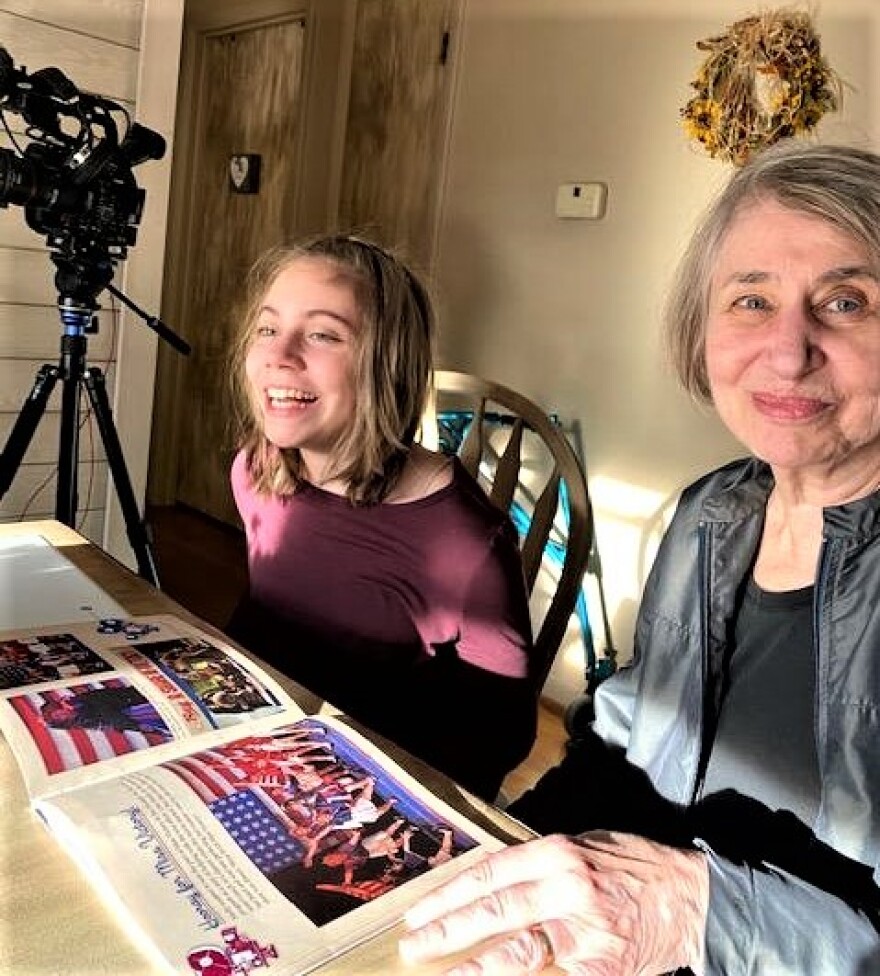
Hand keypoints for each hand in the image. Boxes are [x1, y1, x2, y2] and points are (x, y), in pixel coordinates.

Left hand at [399, 831, 707, 974]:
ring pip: (520, 951)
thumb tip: (487, 883)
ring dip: (476, 967)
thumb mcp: (582, 846)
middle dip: (448, 930)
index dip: (450, 894)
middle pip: (496, 910)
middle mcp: (566, 887)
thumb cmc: (631, 866)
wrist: (691, 897)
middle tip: (413, 946)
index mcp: (557, 852)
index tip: (418, 912)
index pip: (489, 874)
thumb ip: (538, 863)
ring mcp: (585, 929)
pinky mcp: (602, 966)